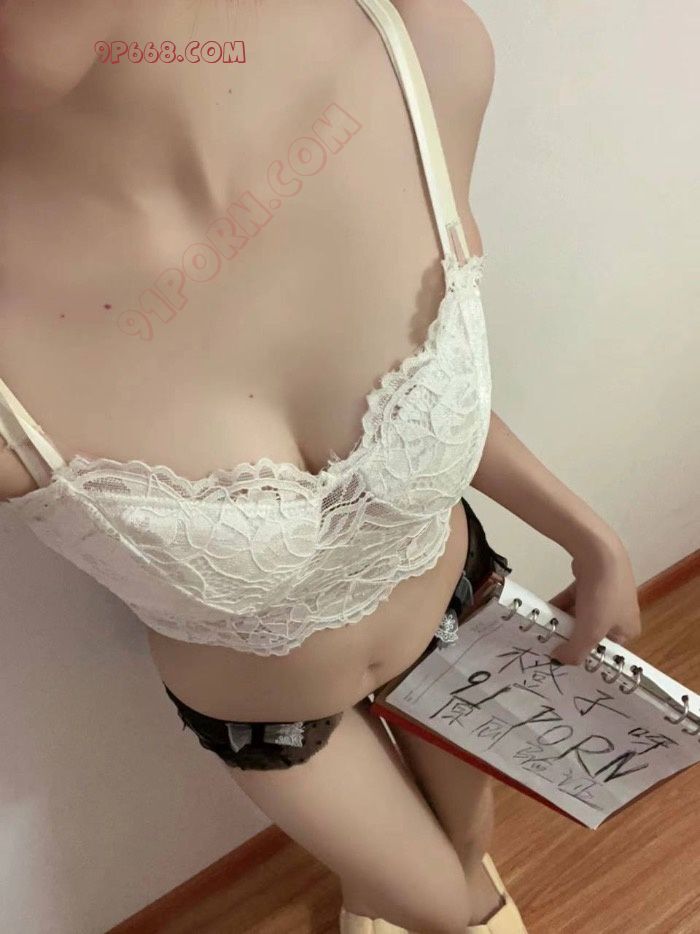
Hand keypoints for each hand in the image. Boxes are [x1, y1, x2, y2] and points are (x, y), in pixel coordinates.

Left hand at [547, 536, 641, 665]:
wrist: (599, 553)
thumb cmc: (602, 597)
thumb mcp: (589, 632)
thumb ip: (574, 652)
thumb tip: (558, 660)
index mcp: (629, 629)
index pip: (607, 651)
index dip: (587, 655)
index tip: (566, 659)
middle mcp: (621, 613)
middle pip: (591, 632)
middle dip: (571, 636)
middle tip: (550, 644)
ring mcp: (607, 594)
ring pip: (581, 615)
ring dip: (563, 620)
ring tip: (543, 629)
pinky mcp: (592, 580)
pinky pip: (574, 599)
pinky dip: (561, 605)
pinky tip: (543, 611)